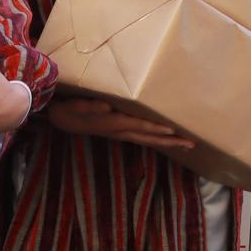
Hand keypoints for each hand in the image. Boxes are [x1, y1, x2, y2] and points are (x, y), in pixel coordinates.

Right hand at [46, 97, 195, 150]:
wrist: (59, 119)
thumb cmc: (67, 109)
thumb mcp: (74, 106)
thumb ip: (89, 106)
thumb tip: (107, 107)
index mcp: (112, 123)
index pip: (138, 126)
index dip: (155, 129)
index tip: (173, 131)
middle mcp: (119, 131)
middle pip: (148, 138)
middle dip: (170, 141)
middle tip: (191, 144)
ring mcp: (120, 133)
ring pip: (147, 140)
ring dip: (167, 143)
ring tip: (186, 145)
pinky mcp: (119, 131)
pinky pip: (142, 137)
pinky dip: (156, 139)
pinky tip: (165, 138)